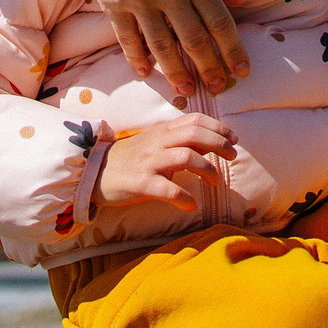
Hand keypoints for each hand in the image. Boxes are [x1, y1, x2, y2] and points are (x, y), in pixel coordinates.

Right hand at [20, 0, 249, 102]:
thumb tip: (239, 1)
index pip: (219, 21)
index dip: (233, 50)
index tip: (242, 71)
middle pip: (194, 40)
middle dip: (209, 69)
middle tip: (219, 90)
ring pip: (162, 46)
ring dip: (176, 73)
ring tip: (187, 90)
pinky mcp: (111, 1)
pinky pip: (128, 39)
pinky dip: (138, 58)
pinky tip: (147, 73)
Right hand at [97, 115, 235, 207]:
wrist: (94, 173)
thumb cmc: (131, 160)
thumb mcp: (155, 143)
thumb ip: (178, 140)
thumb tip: (210, 141)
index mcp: (162, 131)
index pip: (195, 120)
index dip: (217, 127)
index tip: (233, 138)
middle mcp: (157, 143)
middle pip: (195, 135)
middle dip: (219, 144)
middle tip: (232, 156)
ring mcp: (149, 162)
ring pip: (186, 157)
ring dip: (207, 169)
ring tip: (215, 182)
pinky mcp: (141, 183)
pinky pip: (168, 189)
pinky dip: (184, 199)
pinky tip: (191, 206)